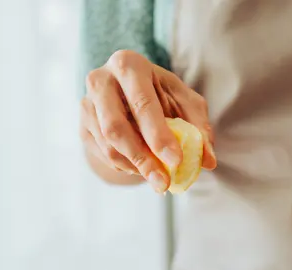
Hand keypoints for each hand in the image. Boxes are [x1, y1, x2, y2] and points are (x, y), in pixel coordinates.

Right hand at [79, 50, 216, 192]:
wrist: (128, 93)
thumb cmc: (162, 95)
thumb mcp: (185, 102)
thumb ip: (199, 127)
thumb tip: (208, 161)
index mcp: (129, 65)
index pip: (143, 104)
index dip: (159, 136)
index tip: (176, 161)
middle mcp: (101, 80)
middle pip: (116, 128)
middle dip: (143, 160)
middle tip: (164, 183)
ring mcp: (86, 104)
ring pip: (108, 147)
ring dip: (136, 168)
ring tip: (159, 178)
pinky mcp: (82, 126)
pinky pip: (103, 155)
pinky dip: (126, 168)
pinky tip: (143, 168)